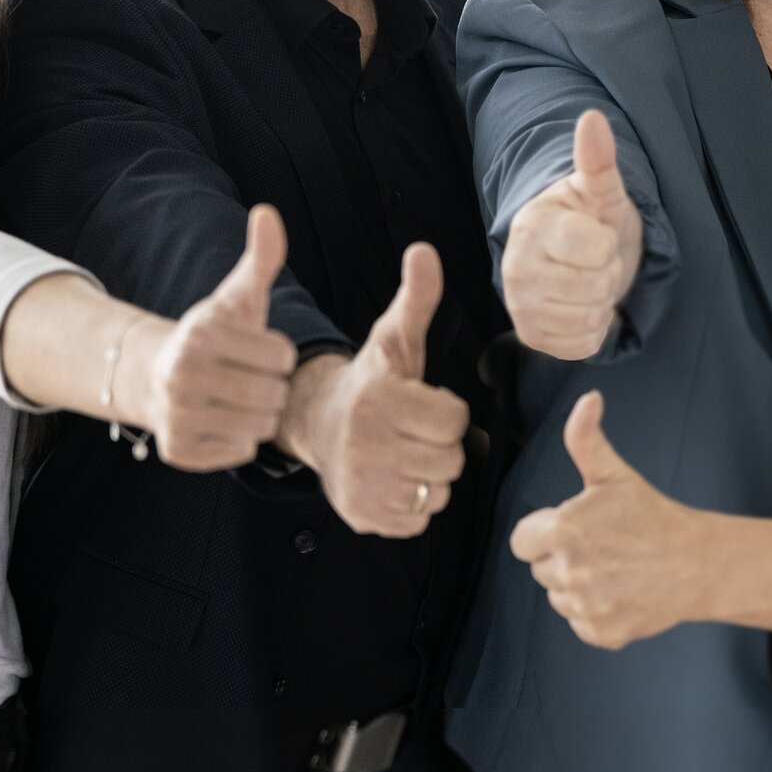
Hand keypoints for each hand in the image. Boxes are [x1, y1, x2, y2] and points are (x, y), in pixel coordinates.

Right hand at [128, 204, 298, 471]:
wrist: (157, 376)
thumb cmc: (214, 336)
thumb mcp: (237, 297)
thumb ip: (261, 258)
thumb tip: (268, 213)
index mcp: (201, 335)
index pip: (282, 356)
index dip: (278, 354)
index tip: (256, 350)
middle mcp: (181, 376)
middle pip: (273, 395)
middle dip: (271, 387)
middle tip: (249, 378)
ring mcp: (176, 417)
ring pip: (260, 426)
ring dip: (259, 415)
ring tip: (237, 399)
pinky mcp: (178, 451)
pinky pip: (241, 452)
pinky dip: (239, 440)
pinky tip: (220, 420)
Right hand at [284, 243, 471, 537]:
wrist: (318, 423)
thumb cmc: (371, 380)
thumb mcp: (393, 338)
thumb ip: (416, 298)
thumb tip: (424, 251)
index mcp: (378, 399)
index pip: (453, 420)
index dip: (448, 411)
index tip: (425, 403)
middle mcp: (366, 444)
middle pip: (450, 460)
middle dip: (442, 445)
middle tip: (417, 431)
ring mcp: (362, 484)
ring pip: (438, 492)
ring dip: (431, 476)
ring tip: (406, 453)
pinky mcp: (362, 515)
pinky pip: (419, 520)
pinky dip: (416, 504)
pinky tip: (396, 477)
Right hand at [501, 110, 644, 359]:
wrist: (578, 257)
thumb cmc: (592, 219)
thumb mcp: (602, 190)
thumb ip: (597, 159)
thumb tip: (593, 117)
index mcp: (532, 225)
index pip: (596, 248)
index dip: (608, 244)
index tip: (597, 234)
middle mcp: (516, 268)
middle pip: (595, 286)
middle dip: (607, 273)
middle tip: (595, 260)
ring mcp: (520, 306)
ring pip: (590, 318)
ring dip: (601, 302)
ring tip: (588, 280)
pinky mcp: (532, 337)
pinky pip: (583, 346)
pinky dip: (593, 330)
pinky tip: (581, 305)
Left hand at [509, 391, 713, 648]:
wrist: (698, 563)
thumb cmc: (652, 515)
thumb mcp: (614, 474)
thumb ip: (586, 438)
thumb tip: (587, 399)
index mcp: (561, 531)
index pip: (521, 541)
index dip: (545, 531)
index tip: (576, 527)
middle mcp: (567, 573)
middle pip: (540, 568)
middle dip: (562, 557)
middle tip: (602, 545)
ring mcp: (584, 607)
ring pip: (559, 597)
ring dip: (578, 585)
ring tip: (614, 568)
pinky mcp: (601, 634)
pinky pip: (579, 622)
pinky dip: (596, 612)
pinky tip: (621, 592)